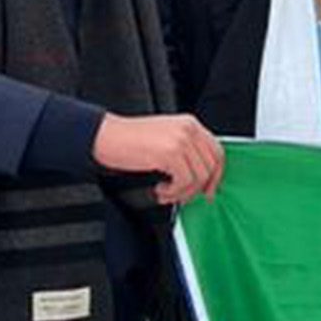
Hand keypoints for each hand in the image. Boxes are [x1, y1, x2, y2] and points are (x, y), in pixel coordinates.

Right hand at [93, 113, 223, 205]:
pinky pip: (184, 182)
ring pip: (198, 177)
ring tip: (165, 193)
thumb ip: (186, 150)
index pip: (216, 151)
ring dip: (182, 192)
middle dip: (198, 188)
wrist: (104, 136)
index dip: (215, 174)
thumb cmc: (128, 139)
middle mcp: (189, 129)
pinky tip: (159, 189)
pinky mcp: (170, 153)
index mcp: (190, 124)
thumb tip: (201, 176)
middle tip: (182, 196)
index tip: (208, 189)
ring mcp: (181, 140)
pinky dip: (173, 192)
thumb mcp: (165, 138)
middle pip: (211, 166)